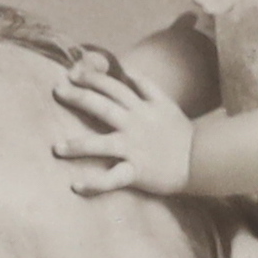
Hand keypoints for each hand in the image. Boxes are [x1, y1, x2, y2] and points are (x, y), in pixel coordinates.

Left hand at [52, 54, 194, 195]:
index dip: (93, 77)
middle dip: (80, 97)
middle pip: (103, 107)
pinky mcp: (137, 171)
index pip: (114, 86)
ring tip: (57, 149)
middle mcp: (135, 125)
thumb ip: (146, 86)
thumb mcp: (166, 103)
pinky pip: (113, 178)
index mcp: (142, 108)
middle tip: (57, 91)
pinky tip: (76, 186)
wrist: (200, 161)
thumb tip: (128, 71)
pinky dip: (95, 183)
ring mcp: (135, 149)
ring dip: (79, 146)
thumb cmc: (180, 133)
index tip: (72, 72)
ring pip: (103, 144)